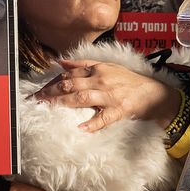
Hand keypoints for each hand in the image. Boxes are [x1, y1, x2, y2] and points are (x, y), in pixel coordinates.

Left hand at [31, 59, 180, 132]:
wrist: (154, 94)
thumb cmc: (129, 81)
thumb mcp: (107, 67)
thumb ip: (83, 64)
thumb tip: (60, 62)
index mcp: (97, 70)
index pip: (68, 75)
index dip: (51, 83)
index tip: (38, 91)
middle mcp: (101, 80)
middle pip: (71, 85)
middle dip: (51, 92)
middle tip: (36, 100)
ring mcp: (110, 96)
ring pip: (82, 98)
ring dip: (63, 103)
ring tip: (49, 107)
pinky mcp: (120, 110)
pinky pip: (104, 118)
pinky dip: (93, 123)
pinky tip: (82, 128)